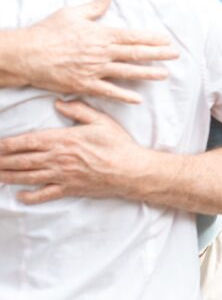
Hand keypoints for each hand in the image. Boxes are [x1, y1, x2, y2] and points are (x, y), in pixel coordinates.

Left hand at [0, 99, 145, 204]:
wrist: (131, 170)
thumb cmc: (118, 145)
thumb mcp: (101, 121)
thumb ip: (79, 110)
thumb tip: (59, 103)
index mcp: (63, 139)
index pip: (28, 141)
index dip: (7, 144)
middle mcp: (58, 158)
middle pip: (22, 160)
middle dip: (2, 161)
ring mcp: (62, 176)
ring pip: (28, 177)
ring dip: (8, 176)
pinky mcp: (69, 189)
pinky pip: (44, 194)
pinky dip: (30, 196)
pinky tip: (19, 195)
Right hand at [20, 0, 178, 103]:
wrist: (27, 54)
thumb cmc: (48, 31)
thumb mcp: (72, 13)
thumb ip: (94, 6)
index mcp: (101, 34)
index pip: (133, 37)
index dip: (152, 39)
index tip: (167, 41)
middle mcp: (102, 52)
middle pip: (135, 54)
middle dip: (158, 54)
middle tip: (175, 55)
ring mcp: (95, 70)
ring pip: (127, 72)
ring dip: (148, 74)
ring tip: (164, 74)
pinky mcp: (85, 84)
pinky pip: (109, 91)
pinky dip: (124, 95)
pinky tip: (138, 99)